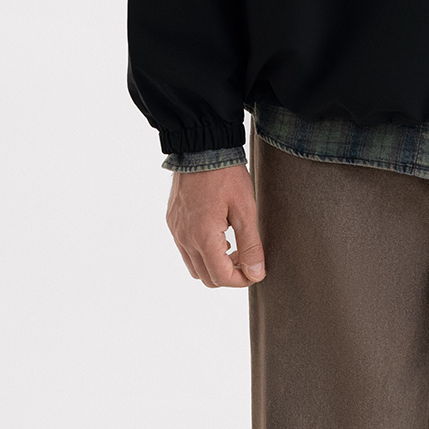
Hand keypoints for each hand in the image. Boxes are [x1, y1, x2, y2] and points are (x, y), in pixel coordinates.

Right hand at [166, 164, 265, 287]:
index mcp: (203, 237)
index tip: (255, 271)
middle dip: (228, 274)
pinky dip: (201, 252)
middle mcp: (185, 238)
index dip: (241, 280)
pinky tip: (217, 234)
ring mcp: (176, 230)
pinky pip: (185, 249)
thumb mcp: (246, 209)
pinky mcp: (172, 221)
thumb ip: (251, 245)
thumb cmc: (226, 175)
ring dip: (214, 265)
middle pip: (206, 277)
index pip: (221, 277)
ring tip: (233, 247)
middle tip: (246, 259)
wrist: (203, 148)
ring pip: (194, 267)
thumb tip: (256, 273)